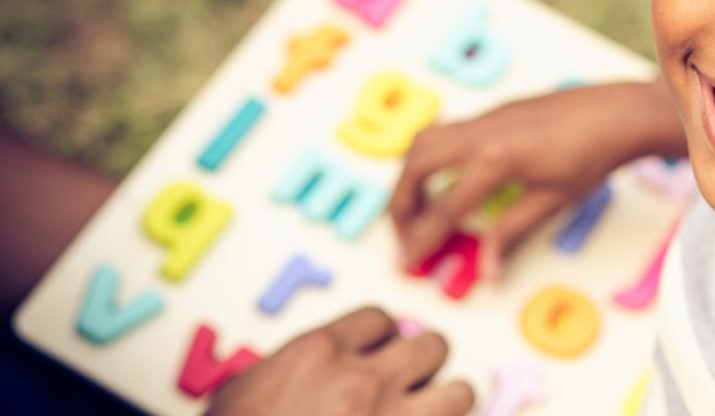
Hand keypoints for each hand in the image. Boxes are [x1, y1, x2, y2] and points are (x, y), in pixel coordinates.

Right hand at [206, 307, 473, 415]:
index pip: (380, 319)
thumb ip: (293, 372)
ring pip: (461, 393)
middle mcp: (365, 381)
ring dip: (448, 406)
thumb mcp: (242, 395)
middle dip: (423, 367)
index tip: (379, 356)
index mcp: (319, 355)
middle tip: (409, 389)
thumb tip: (315, 372)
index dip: (384, 339)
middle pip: (432, 346)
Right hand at [390, 79, 685, 277]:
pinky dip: (428, 156)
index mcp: (496, 160)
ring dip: (409, 176)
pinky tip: (441, 180)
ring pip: (423, 140)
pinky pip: (444, 131)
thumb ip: (510, 233)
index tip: (407, 262)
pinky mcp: (491, 112)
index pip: (444, 209)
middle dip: (401, 204)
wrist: (617, 113)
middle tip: (404, 235)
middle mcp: (480, 133)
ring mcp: (484, 118)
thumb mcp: (552, 201)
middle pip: (416, 166)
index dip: (422, 240)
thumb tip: (487, 270)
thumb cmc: (592, 157)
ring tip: (416, 209)